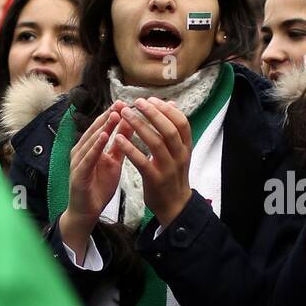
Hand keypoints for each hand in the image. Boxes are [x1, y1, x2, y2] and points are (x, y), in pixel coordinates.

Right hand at [61, 100, 127, 259]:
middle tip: (121, 103)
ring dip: (102, 128)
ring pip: (90, 141)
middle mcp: (81, 151)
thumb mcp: (114, 162)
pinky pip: (88, 158)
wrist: (87, 211)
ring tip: (114, 115)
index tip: (125, 102)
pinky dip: (95, 147)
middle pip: (95, 130)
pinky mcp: (77, 174)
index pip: (102, 127)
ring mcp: (78, 162)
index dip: (112, 115)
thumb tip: (130, 125)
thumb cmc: (98, 187)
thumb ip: (120, 145)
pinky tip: (103, 137)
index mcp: (90, 148)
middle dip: (108, 116)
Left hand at [115, 97, 193, 226]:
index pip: (181, 122)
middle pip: (168, 129)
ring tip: (124, 115)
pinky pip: (142, 161)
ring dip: (139, 126)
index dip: (166, 109)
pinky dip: (130, 148)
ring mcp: (168, 168)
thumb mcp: (178, 152)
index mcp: (186, 147)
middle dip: (152, 113)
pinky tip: (118, 138)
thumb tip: (172, 104)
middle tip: (136, 102)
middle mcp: (180, 156)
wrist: (174, 206)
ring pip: (155, 142)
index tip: (150, 99)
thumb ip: (174, 131)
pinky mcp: (155, 180)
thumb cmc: (172, 175)